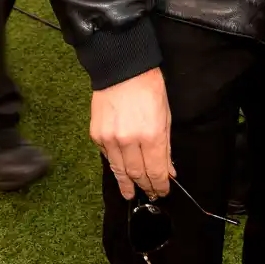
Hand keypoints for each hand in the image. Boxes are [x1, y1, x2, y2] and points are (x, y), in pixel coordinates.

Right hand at [90, 67, 174, 199]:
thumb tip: (168, 170)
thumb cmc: (149, 88)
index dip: (159, 185)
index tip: (163, 191)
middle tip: (149, 195)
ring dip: (126, 184)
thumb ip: (166, 146)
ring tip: (130, 194)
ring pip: (119, 171)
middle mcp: (129, 141)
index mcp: (151, 135)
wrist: (122, 68)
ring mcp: (110, 140)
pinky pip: (107, 157)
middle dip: (145, 186)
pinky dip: (115, 165)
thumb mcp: (165, 115)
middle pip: (136, 174)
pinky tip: (120, 170)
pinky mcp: (96, 136)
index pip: (155, 171)